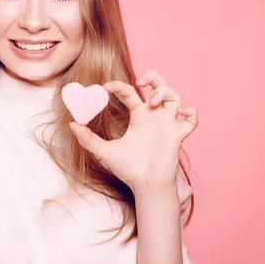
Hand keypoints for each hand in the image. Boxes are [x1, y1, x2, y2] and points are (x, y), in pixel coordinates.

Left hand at [69, 70, 198, 191]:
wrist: (145, 186)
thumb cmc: (128, 169)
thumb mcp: (104, 151)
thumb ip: (88, 139)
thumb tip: (71, 124)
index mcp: (137, 116)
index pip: (130, 92)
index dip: (118, 85)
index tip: (104, 87)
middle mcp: (154, 116)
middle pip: (158, 86)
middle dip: (153, 77)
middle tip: (141, 81)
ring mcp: (167, 124)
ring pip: (175, 97)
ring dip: (166, 92)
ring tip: (153, 101)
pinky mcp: (178, 135)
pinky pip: (192, 120)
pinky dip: (190, 113)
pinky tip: (179, 114)